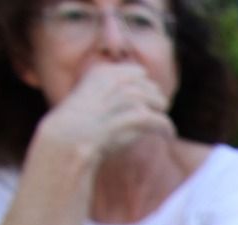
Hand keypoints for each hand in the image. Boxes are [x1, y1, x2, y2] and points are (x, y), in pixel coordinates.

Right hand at [35, 62, 172, 161]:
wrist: (67, 139)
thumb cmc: (78, 124)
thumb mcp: (92, 98)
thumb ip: (111, 91)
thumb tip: (139, 93)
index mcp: (103, 73)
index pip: (138, 73)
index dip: (147, 86)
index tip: (151, 97)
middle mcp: (115, 81)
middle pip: (150, 87)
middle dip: (157, 98)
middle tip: (161, 109)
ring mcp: (124, 97)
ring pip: (157, 100)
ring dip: (162, 111)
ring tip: (165, 124)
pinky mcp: (133, 116)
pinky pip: (159, 120)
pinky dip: (167, 127)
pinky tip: (169, 135)